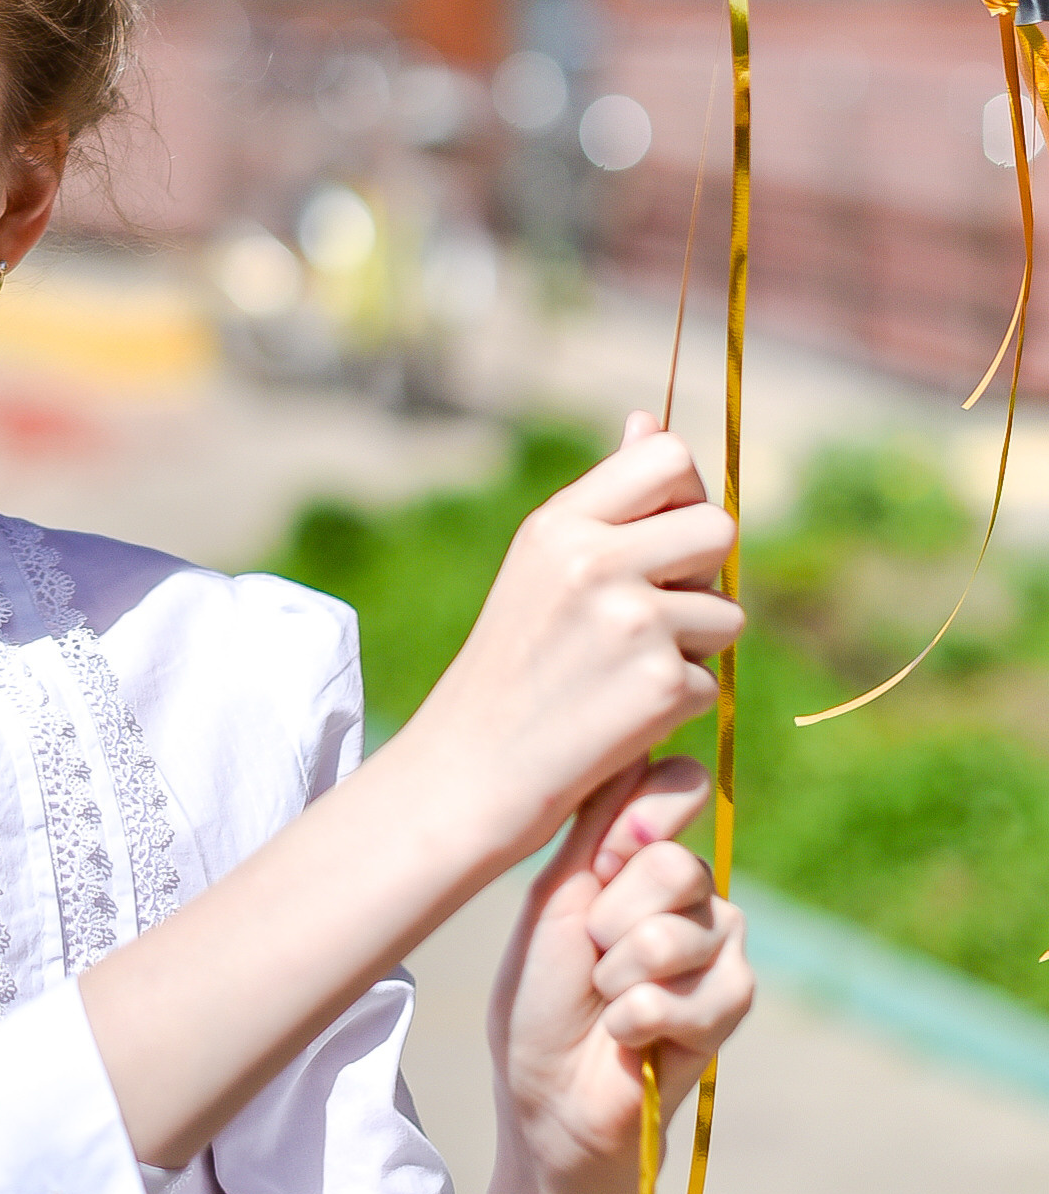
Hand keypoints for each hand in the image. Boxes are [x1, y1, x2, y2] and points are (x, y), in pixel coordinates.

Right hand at [400, 409, 740, 875]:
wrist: (466, 775)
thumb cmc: (509, 668)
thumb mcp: (541, 567)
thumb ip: (605, 502)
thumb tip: (649, 418)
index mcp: (559, 523)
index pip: (669, 458)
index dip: (684, 497)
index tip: (660, 545)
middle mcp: (594, 560)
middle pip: (718, 529)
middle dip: (701, 579)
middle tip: (648, 623)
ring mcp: (630, 622)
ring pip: (727, 614)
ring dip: (693, 651)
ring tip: (620, 677)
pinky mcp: (660, 687)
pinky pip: (713, 683)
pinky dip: (677, 709)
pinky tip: (618, 722)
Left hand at [487, 754, 754, 1187]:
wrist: (547, 1097)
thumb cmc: (538, 1002)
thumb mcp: (554, 901)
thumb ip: (596, 829)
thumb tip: (631, 745)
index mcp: (637, 856)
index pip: (676, 785)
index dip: (643, 815)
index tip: (604, 860)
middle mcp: (688, 890)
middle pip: (672, 863)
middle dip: (609, 921)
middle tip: (589, 961)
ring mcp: (719, 944)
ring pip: (683, 929)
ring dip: (622, 977)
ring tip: (606, 1004)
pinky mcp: (734, 1001)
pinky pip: (705, 988)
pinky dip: (646, 1018)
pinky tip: (631, 1037)